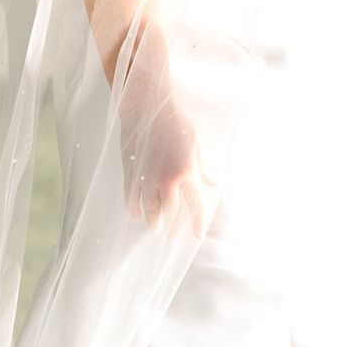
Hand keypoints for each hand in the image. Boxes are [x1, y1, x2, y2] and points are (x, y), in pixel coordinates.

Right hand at [122, 94, 215, 237]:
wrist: (147, 107)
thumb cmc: (176, 123)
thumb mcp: (197, 145)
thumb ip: (204, 168)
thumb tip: (215, 183)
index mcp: (187, 172)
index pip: (195, 206)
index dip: (197, 223)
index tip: (198, 236)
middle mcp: (167, 179)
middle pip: (169, 213)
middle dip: (171, 229)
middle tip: (172, 240)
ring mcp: (147, 177)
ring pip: (149, 209)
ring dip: (153, 221)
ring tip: (155, 229)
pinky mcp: (131, 173)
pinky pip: (131, 198)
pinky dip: (134, 208)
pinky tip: (137, 213)